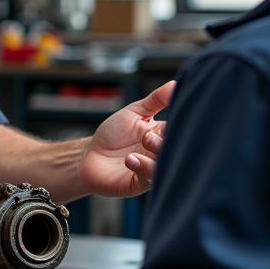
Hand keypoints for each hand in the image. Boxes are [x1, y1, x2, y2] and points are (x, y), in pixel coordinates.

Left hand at [78, 80, 174, 197]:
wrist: (89, 156)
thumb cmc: (112, 134)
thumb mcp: (134, 112)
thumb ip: (155, 100)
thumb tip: (175, 84)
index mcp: (163, 135)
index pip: (179, 130)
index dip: (180, 125)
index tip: (172, 120)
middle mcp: (161, 153)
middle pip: (175, 149)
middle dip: (166, 140)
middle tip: (151, 133)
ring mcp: (153, 169)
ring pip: (165, 165)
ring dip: (156, 153)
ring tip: (144, 141)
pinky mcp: (141, 184)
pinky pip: (150, 178)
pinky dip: (143, 167)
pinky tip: (131, 159)